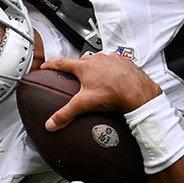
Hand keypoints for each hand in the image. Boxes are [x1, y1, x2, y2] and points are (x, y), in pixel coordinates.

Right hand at [39, 54, 162, 130]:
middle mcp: (97, 60)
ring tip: (94, 77)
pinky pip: (112, 62)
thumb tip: (52, 123)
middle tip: (73, 74)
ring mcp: (110, 59)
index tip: (46, 65)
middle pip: (81, 60)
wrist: (137, 91)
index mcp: (84, 67)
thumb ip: (65, 114)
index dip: (51, 64)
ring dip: (94, 66)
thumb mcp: (84, 104)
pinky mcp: (122, 62)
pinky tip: (111, 78)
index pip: (62, 63)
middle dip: (75, 66)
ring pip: (98, 60)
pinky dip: (109, 68)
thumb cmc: (113, 93)